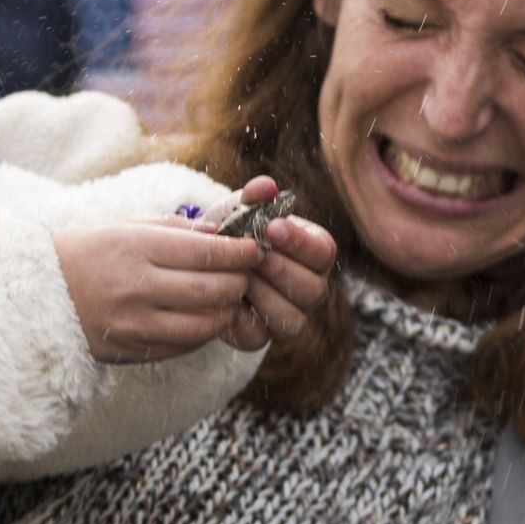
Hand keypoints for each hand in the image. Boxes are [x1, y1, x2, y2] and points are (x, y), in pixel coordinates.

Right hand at [52, 221, 258, 363]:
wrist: (37, 294)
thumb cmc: (89, 252)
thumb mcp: (127, 228)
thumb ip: (177, 231)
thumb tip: (225, 234)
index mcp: (133, 248)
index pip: (205, 252)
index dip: (239, 252)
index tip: (255, 249)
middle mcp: (134, 287)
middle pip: (212, 289)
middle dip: (239, 281)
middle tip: (247, 274)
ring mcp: (133, 324)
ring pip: (205, 324)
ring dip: (226, 311)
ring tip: (229, 298)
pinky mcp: (132, 350)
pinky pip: (185, 346)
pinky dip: (203, 332)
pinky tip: (204, 317)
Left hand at [222, 190, 335, 353]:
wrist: (201, 262)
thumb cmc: (231, 233)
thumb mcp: (238, 210)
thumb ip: (253, 197)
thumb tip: (265, 186)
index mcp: (312, 254)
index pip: (323, 251)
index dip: (300, 242)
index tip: (272, 227)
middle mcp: (308, 288)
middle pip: (313, 289)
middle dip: (280, 270)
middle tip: (253, 254)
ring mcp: (288, 316)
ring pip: (292, 319)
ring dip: (262, 295)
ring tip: (239, 275)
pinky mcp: (260, 337)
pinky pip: (259, 337)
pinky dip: (240, 319)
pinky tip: (226, 299)